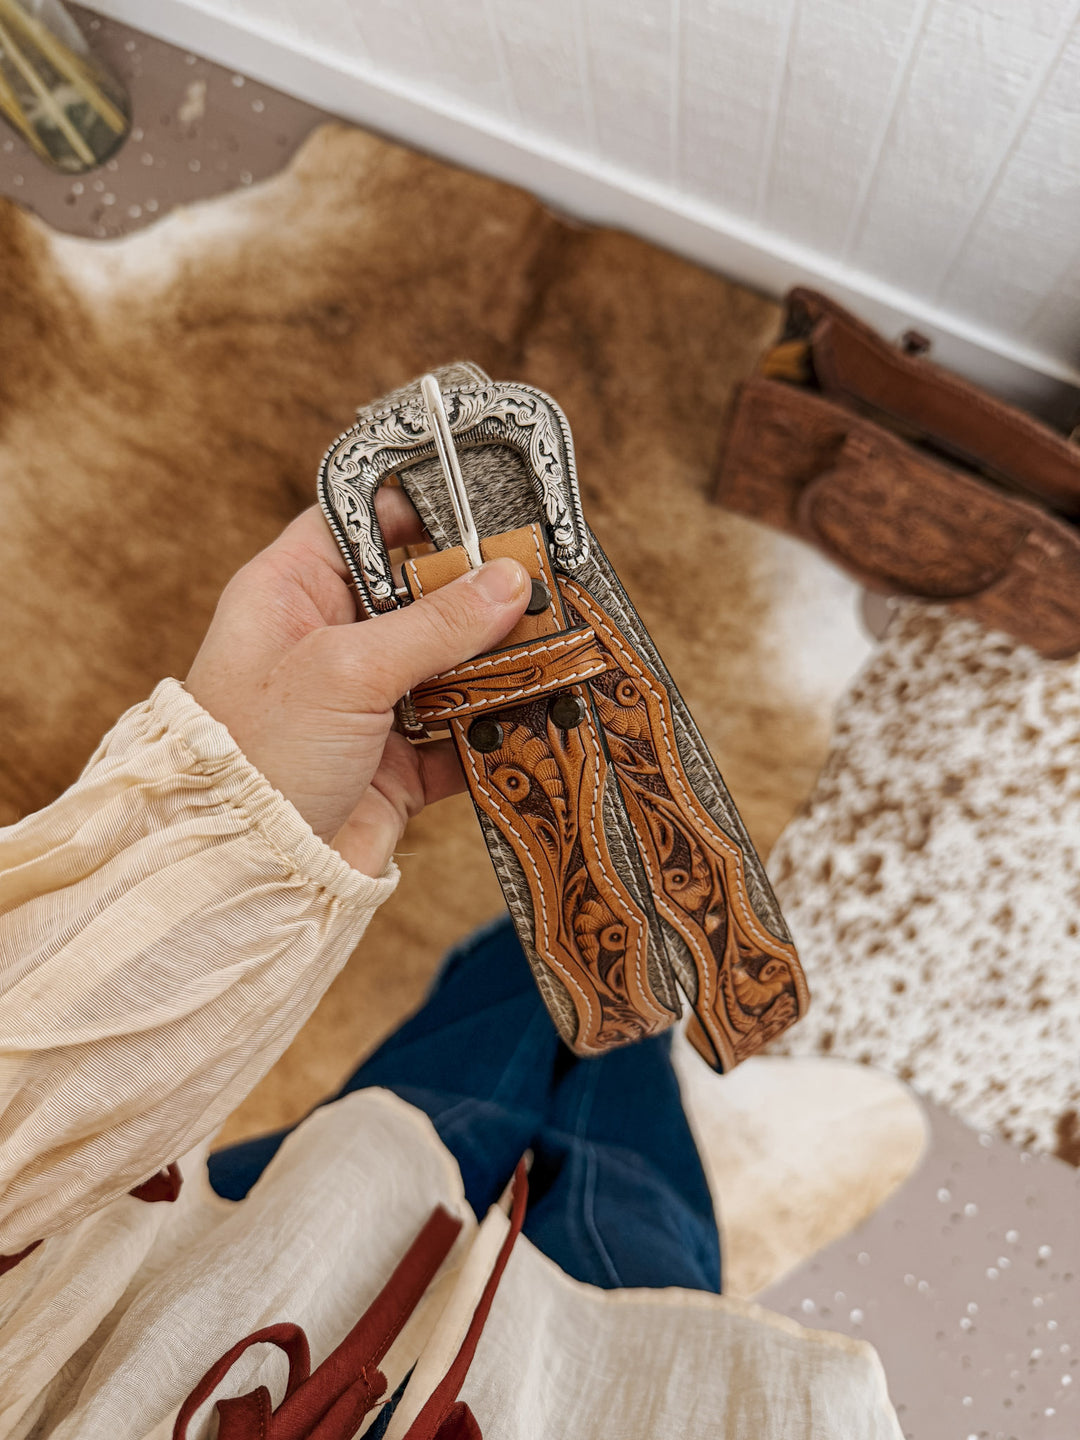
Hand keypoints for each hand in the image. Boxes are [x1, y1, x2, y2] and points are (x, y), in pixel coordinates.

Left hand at [185, 493, 529, 874]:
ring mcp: (366, 703)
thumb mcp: (346, 669)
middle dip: (481, 590)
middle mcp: (328, 640)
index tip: (483, 502)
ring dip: (501, 659)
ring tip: (559, 641)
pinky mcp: (397, 762)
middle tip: (545, 579)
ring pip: (450, 662)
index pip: (357, 520)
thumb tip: (512, 580)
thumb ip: (434, 623)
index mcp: (291, 593)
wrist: (250, 872)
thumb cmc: (260, 756)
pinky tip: (541, 710)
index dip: (416, 505)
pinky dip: (500, 726)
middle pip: (420, 592)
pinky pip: (463, 731)